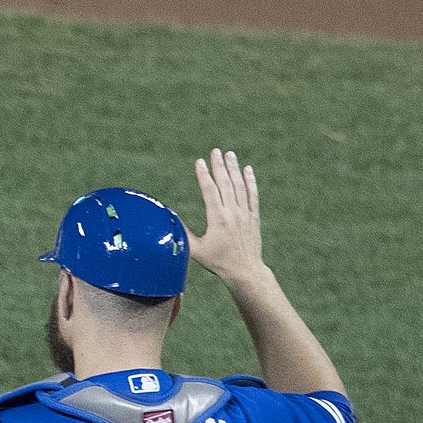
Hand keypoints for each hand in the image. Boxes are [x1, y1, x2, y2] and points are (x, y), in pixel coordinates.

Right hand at [188, 148, 265, 287]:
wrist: (245, 271)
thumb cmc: (218, 262)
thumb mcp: (196, 250)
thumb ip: (183, 233)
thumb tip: (168, 218)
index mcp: (218, 219)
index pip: (210, 191)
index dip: (204, 175)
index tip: (199, 162)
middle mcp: (233, 213)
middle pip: (226, 184)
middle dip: (219, 166)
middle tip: (215, 151)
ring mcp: (245, 214)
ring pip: (240, 186)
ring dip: (234, 169)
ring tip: (230, 154)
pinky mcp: (254, 218)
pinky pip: (253, 195)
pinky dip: (250, 181)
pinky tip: (248, 170)